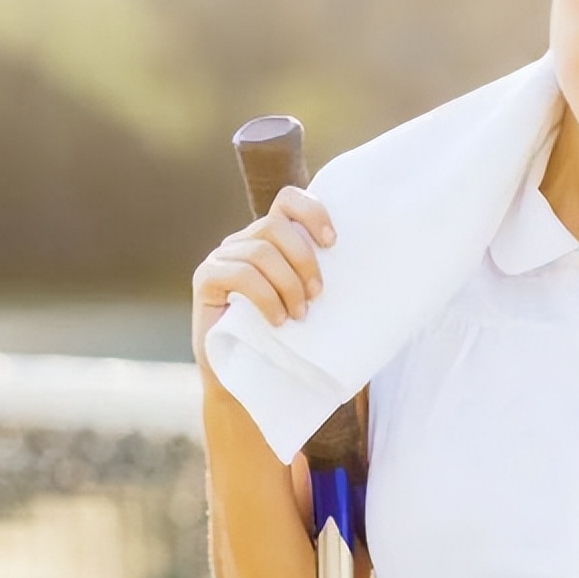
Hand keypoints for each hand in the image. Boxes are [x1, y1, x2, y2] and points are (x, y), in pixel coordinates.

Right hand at [191, 186, 335, 382]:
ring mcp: (221, 257)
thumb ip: (322, 275)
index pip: (288, 200)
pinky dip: (265, 297)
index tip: (332, 242)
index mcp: (271, 237)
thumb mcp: (310, 297)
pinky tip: (277, 320)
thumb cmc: (288, 336)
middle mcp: (243, 240)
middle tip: (317, 294)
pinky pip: (239, 274)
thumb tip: (372, 267)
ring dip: (287, 284)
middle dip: (303, 259)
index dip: (311, 212)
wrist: (250, 377)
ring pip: (260, 251)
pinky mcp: (206, 279)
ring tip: (299, 314)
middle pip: (275, 226)